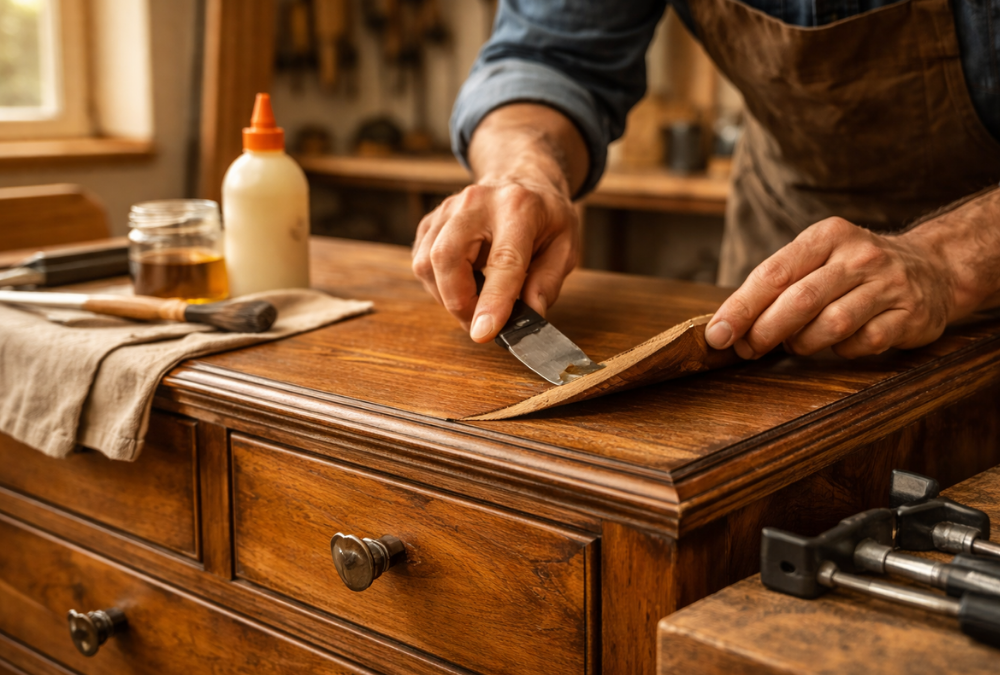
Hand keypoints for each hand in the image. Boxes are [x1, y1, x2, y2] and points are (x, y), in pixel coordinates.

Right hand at [411, 103, 588, 342]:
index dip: (492, 301)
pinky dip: (439, 285)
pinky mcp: (430, 222)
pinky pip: (422, 262)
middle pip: (447, 257)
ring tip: (476, 302)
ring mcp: (447, 209)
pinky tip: (463, 284)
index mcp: (519, 208)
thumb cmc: (545, 216)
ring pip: (427, 263)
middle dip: (459, 302)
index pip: (502, 260)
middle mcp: (476, 202)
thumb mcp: (565, 246)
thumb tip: (529, 317)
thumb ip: (547, 283)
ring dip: (448, 296)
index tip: (484, 333)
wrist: (522, 178)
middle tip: (480, 324)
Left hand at [704, 217, 956, 358]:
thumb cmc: (853, 269)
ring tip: (795, 344)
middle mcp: (859, 256)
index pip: (774, 273)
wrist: (930, 267)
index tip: (718, 334)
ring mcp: (888, 285)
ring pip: (831, 325)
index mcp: (827, 236)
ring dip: (802, 343)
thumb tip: (729, 325)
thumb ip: (777, 285)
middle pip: (800, 300)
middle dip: (765, 331)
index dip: (741, 307)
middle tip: (748, 349)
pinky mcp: (910, 315)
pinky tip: (837, 344)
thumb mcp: (817, 259)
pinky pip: (863, 343)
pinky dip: (841, 351)